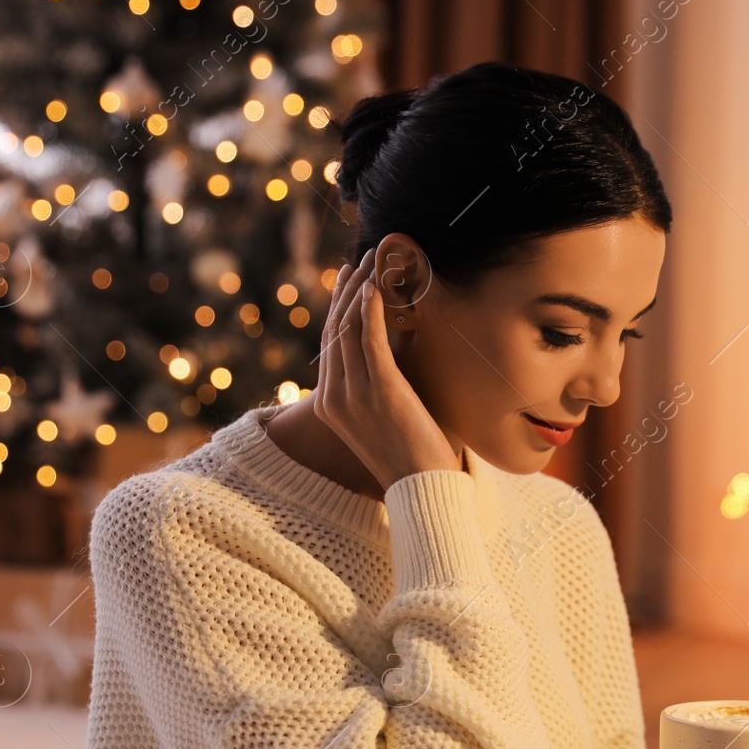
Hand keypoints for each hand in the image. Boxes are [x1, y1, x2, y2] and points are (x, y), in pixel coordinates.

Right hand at [311, 247, 459, 490]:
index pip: (327, 345)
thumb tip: (386, 355)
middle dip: (346, 292)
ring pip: (348, 329)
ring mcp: (352, 394)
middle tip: (359, 263)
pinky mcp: (379, 390)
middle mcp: (333, 397)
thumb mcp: (381, 417)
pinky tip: (376, 288)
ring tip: (373, 265)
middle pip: (333, 331)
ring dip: (360, 292)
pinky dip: (369, 310)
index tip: (348, 281)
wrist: (421, 485)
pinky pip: (367, 340)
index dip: (336, 308)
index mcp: (328, 405)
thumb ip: (374, 387)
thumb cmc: (410, 454)